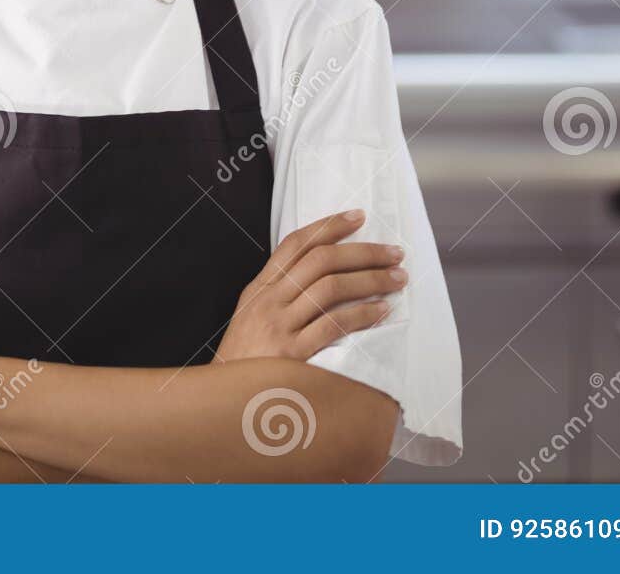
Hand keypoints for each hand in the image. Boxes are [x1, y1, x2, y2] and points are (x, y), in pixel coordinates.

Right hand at [214, 209, 405, 363]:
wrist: (222, 402)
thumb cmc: (244, 361)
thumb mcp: (250, 316)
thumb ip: (279, 293)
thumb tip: (321, 274)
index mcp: (260, 287)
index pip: (296, 244)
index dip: (329, 225)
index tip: (359, 217)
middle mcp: (269, 300)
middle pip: (321, 260)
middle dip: (363, 251)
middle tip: (393, 252)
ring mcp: (280, 325)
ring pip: (332, 287)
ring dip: (371, 279)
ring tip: (397, 279)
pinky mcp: (293, 354)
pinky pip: (334, 325)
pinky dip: (363, 314)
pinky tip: (382, 311)